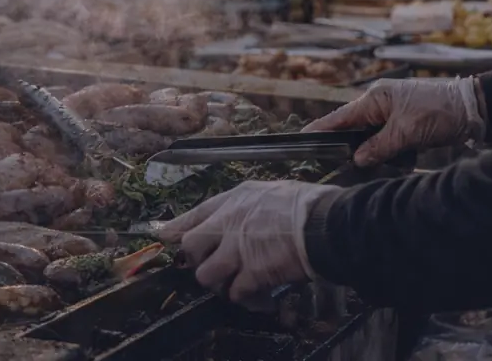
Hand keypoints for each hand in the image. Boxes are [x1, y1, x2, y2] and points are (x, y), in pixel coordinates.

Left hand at [159, 181, 337, 308]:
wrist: (326, 223)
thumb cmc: (306, 205)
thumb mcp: (269, 193)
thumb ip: (249, 207)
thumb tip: (244, 220)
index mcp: (234, 200)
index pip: (194, 214)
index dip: (177, 228)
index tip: (165, 238)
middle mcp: (229, 223)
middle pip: (190, 247)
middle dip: (197, 261)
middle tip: (214, 267)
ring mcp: (238, 249)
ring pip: (207, 276)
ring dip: (221, 284)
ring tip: (239, 285)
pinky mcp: (252, 273)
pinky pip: (236, 294)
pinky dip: (248, 300)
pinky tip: (262, 299)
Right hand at [304, 77, 484, 165]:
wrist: (477, 108)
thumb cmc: (440, 111)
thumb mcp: (407, 132)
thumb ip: (379, 147)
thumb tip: (357, 160)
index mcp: (375, 98)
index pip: (340, 117)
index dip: (321, 128)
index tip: (301, 138)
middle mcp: (381, 104)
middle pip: (357, 130)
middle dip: (357, 148)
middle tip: (349, 163)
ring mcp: (395, 114)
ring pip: (375, 138)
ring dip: (381, 153)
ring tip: (392, 161)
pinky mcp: (408, 124)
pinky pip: (391, 142)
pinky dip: (396, 153)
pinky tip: (406, 159)